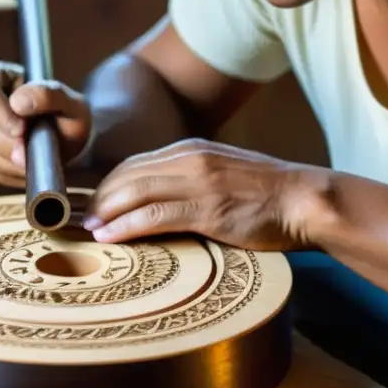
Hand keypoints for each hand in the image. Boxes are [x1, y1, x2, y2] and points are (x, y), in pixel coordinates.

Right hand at [0, 60, 91, 186]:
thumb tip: (18, 102)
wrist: (60, 137)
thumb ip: (49, 95)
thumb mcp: (68, 101)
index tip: (22, 130)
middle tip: (28, 155)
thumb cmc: (62, 114)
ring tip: (28, 162)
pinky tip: (18, 170)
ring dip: (3, 162)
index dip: (0, 115)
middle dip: (5, 145)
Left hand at [82, 138, 322, 249]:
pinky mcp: (208, 209)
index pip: (135, 164)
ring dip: (106, 213)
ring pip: (135, 192)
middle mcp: (190, 159)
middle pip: (127, 175)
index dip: (109, 186)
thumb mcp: (223, 172)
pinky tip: (110, 237)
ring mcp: (198, 182)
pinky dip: (126, 226)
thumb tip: (158, 199)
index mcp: (191, 149)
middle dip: (100, 199)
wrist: (304, 199)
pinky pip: (155, 215)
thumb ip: (191, 178)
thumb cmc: (266, 194)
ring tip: (90, 231)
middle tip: (83, 222)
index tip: (94, 206)